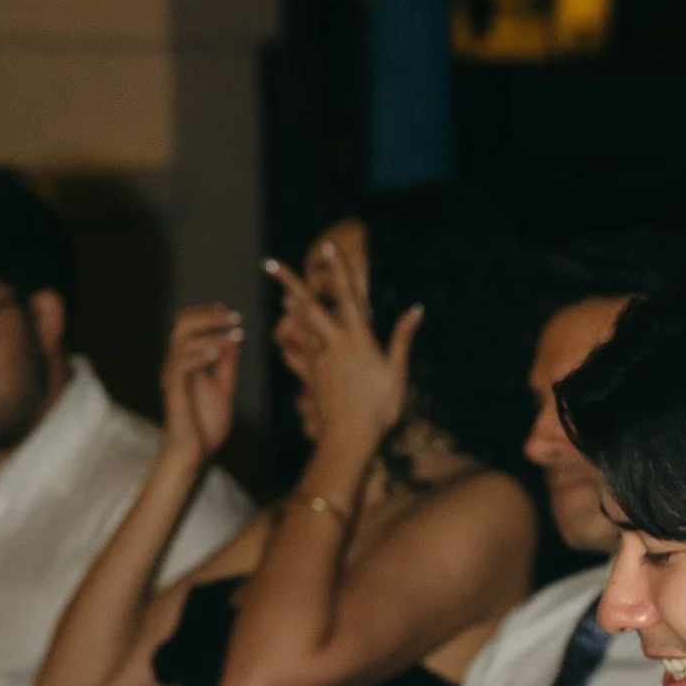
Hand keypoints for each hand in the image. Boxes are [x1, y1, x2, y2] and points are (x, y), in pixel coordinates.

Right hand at [158, 305, 243, 465]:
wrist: (195, 453)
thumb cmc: (206, 424)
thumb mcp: (223, 387)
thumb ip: (227, 364)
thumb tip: (234, 339)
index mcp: (187, 361)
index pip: (188, 326)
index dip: (205, 313)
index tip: (229, 312)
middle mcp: (177, 364)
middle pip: (181, 325)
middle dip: (207, 315)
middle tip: (232, 315)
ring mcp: (173, 377)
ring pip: (183, 341)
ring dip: (211, 334)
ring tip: (235, 334)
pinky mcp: (174, 391)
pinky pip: (181, 364)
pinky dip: (200, 355)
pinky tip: (218, 354)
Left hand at [267, 233, 419, 462]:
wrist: (349, 439)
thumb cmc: (380, 408)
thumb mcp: (397, 373)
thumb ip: (402, 338)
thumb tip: (416, 310)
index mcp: (357, 338)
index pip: (347, 295)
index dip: (337, 270)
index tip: (327, 247)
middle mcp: (333, 343)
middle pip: (308, 305)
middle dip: (288, 282)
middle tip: (269, 263)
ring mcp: (318, 359)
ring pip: (299, 326)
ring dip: (290, 307)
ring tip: (282, 293)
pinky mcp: (310, 376)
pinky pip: (296, 356)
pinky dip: (290, 346)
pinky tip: (284, 342)